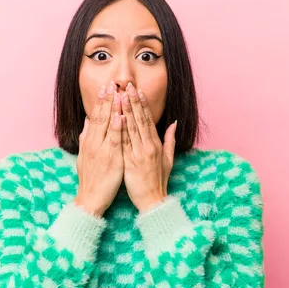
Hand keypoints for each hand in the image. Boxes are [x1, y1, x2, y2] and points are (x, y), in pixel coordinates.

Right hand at [74, 81, 122, 216]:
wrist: (89, 198)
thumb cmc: (90, 179)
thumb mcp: (83, 155)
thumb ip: (86, 137)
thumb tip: (88, 121)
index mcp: (89, 142)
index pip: (95, 117)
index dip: (101, 102)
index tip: (105, 88)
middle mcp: (93, 143)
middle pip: (101, 117)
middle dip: (106, 100)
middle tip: (112, 83)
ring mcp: (101, 150)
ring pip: (108, 125)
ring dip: (113, 108)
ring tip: (117, 93)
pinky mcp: (110, 159)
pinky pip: (115, 140)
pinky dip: (118, 127)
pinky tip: (121, 116)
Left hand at [119, 82, 177, 212]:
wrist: (152, 200)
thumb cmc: (159, 181)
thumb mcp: (169, 160)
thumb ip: (170, 140)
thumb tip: (174, 122)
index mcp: (156, 145)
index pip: (148, 120)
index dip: (142, 105)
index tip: (137, 91)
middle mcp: (148, 147)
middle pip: (139, 120)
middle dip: (133, 102)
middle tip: (127, 86)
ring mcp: (138, 154)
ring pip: (131, 128)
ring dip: (125, 111)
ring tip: (120, 96)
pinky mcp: (130, 162)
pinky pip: (123, 143)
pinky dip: (119, 130)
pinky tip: (114, 118)